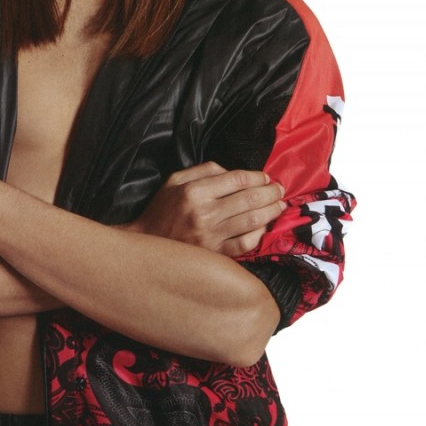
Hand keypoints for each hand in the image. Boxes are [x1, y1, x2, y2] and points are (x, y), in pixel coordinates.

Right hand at [127, 161, 285, 256]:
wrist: (146, 243)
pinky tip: (264, 226)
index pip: (237, 179)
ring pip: (252, 220)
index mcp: (194, 191)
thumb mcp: (175, 180)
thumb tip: (233, 172)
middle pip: (250, 199)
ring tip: (279, 205)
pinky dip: (259, 234)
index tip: (265, 177)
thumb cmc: (162, 210)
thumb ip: (203, 171)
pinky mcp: (215, 254)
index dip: (257, 177)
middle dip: (270, 192)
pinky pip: (245, 243)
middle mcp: (204, 213)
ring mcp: (211, 236)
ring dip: (271, 211)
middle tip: (279, 190)